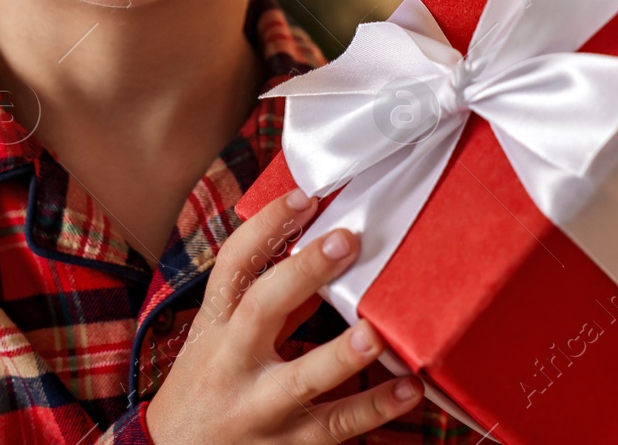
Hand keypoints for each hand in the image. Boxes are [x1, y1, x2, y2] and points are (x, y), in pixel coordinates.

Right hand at [146, 188, 422, 443]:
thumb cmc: (208, 385)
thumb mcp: (222, 337)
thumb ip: (272, 302)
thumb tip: (322, 254)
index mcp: (216, 324)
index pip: (233, 264)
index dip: (266, 227)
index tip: (304, 196)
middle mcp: (233, 361)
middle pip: (262, 309)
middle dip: (303, 273)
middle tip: (346, 241)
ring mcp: (260, 406)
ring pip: (301, 379)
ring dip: (341, 355)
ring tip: (377, 332)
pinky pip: (334, 426)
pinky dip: (374, 409)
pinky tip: (409, 389)